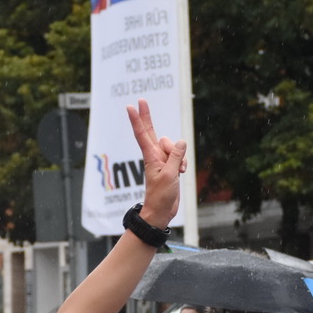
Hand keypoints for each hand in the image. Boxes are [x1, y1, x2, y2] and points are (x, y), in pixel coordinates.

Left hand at [126, 99, 186, 229]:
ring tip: (179, 170)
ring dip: (179, 156)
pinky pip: (178, 156)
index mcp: (150, 157)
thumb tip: (181, 142)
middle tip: (142, 100)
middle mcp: (155, 155)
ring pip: (173, 146)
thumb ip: (175, 156)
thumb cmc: (161, 196)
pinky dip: (182, 162)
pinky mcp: (170, 166)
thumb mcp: (170, 175)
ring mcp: (162, 160)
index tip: (130, 107)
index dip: (137, 120)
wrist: (161, 211)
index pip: (142, 134)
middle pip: (152, 132)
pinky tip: (181, 172)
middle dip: (147, 116)